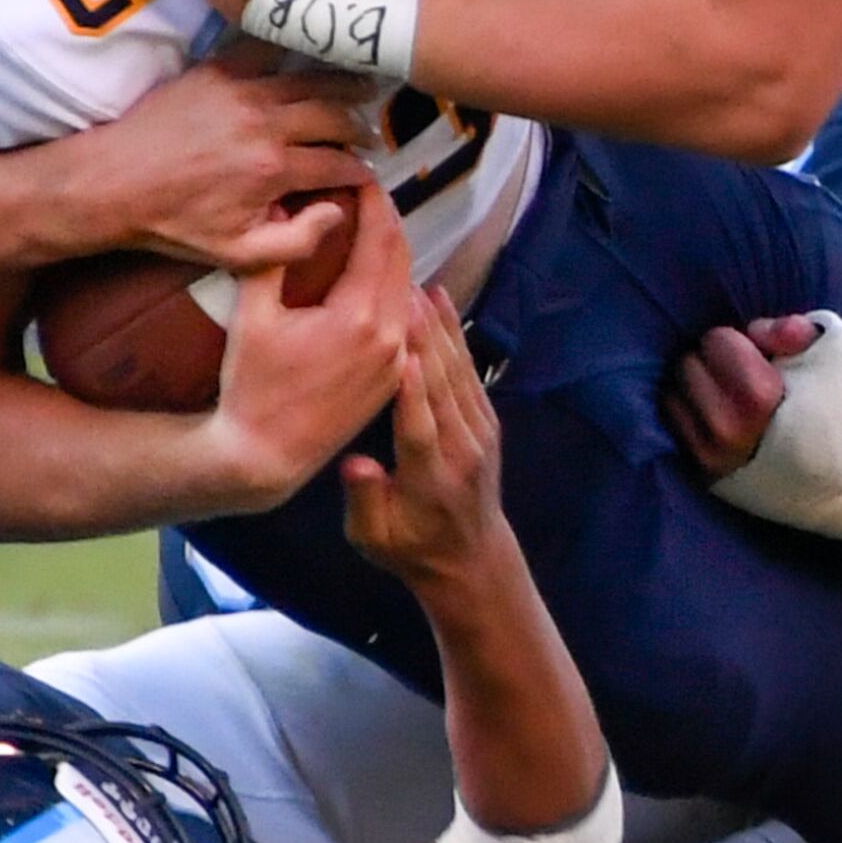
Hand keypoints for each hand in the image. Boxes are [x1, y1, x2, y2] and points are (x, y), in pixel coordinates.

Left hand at [75, 50, 374, 269]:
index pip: (338, 163)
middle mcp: (264, 123)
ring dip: (341, 84)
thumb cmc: (173, 223)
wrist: (111, 183)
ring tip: (363, 87)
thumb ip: (298, 240)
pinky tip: (308, 58)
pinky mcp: (216, 70)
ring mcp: (241, 90)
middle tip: (370, 133)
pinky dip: (293, 53)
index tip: (368, 175)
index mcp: (273, 169)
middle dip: (360, 125)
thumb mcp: (237, 254)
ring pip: (309, 78)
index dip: (361, 171)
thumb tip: (338, 211)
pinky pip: (266, 50)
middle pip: (334, 113)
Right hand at [205, 184, 416, 511]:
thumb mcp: (252, 317)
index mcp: (361, 316)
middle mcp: (392, 336)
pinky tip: (372, 276)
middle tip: (366, 192)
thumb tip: (282, 206)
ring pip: (408, 289)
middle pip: (403, 258)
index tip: (361, 175)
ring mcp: (398, 360)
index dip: (373, 201)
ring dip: (392, 254)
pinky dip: (393, 289)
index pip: (381, 239)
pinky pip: (406, 319)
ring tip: (368, 226)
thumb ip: (272, 257)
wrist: (263, 458)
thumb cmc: (250, 388)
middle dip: (386, 221)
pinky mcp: (394, 378)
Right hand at [344, 282, 510, 587]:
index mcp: (430, 478)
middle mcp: (461, 448)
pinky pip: (470, 371)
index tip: (396, 348)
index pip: (420, 426)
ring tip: (416, 284)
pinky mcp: (487, 420)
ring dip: (439, 326)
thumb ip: (365, 501)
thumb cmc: (410, 549)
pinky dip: (456, 335)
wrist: (470, 558)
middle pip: (442, 386)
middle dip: (421, 337)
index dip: (411, 389)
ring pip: (458, 370)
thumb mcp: (373, 540)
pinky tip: (442, 303)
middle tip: (398, 291)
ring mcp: (480, 431)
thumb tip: (354, 464)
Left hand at [662, 312, 823, 480]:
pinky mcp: (700, 473)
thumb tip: (758, 329)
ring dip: (696, 389)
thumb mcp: (832, 357)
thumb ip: (794, 331)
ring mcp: (709, 455)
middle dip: (712, 362)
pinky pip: (674, 426)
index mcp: (757, 397)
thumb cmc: (838, 409)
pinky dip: (690, 415)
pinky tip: (718, 418)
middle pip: (688, 364)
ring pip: (673, 395)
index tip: (760, 357)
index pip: (716, 339)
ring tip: (729, 398)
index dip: (739, 341)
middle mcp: (725, 428)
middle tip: (742, 377)